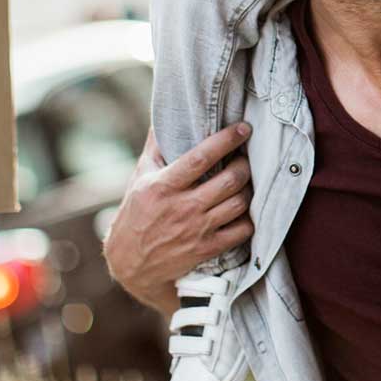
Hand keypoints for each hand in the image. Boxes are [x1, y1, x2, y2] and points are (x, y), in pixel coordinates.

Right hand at [101, 123, 253, 314]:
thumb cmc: (136, 213)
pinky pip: (241, 231)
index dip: (226, 140)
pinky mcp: (206, 249)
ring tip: (246, 182)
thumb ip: (155, 148)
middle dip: (245, 165)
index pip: (201, 158)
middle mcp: (182, 207)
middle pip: (229, 181)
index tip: (242, 128)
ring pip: (239, 204)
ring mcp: (196, 229)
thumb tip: (165, 117)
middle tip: (246, 159)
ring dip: (248, 190)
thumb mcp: (139, 177)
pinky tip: (244, 210)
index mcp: (163, 185)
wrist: (130, 263)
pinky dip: (249, 218)